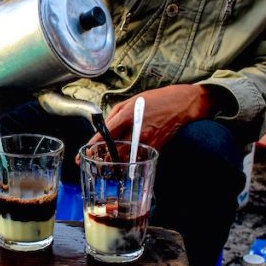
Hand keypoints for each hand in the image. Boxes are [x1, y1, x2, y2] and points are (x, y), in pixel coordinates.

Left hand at [85, 85, 219, 151]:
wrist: (182, 104)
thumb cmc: (156, 100)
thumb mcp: (130, 101)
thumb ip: (114, 115)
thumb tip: (103, 128)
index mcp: (126, 116)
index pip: (104, 135)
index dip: (91, 146)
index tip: (83, 154)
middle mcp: (135, 130)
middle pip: (112, 151)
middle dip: (100, 159)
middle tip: (91, 163)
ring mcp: (146, 141)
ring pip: (124, 159)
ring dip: (113, 164)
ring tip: (104, 166)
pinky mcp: (155, 148)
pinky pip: (137, 159)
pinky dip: (128, 163)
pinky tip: (122, 164)